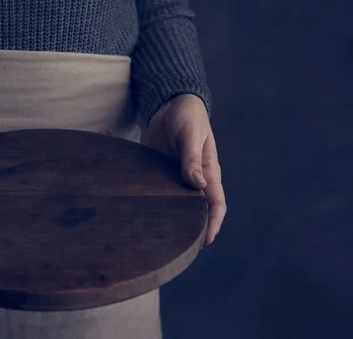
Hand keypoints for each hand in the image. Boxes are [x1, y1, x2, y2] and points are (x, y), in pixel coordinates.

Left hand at [146, 94, 225, 244]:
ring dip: (169, 218)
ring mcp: (177, 177)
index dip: (213, 224)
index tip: (205, 241)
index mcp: (209, 171)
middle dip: (191, 228)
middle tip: (177, 248)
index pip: (216, 204)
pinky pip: (159, 189)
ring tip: (155, 236)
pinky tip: (136, 207)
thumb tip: (197, 185)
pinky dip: (150, 199)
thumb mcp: (191, 134)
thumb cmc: (188, 116)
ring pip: (176, 204)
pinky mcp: (162, 173)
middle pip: (196, 210)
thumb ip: (192, 158)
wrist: (173, 103)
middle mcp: (195, 178)